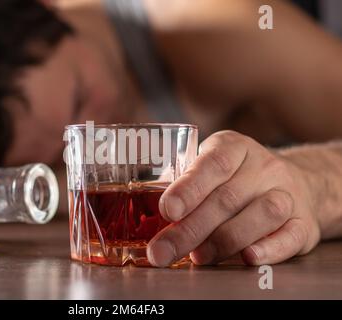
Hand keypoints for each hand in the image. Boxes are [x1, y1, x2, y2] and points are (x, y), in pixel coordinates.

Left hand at [147, 130, 321, 266]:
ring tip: (199, 257)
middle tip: (163, 251)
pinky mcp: (305, 222)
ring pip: (261, 214)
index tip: (166, 211)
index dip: (188, 188)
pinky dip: (270, 249)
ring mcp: (288, 192)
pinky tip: (247, 257)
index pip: (212, 164)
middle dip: (190, 229)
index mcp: (234, 147)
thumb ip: (187, 185)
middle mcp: (263, 167)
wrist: (294, 183)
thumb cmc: (236, 179)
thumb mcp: (211, 169)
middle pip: (227, 198)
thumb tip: (151, 219)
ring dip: (225, 240)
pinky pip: (291, 235)